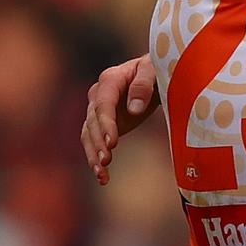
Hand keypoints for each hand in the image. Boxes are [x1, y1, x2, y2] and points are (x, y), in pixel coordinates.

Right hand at [79, 54, 158, 184]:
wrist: (155, 74)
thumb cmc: (157, 68)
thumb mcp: (155, 69)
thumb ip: (144, 85)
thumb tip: (134, 109)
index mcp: (110, 79)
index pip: (103, 104)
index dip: (106, 123)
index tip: (112, 142)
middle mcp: (98, 95)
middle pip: (93, 122)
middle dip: (98, 142)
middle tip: (106, 160)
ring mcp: (98, 111)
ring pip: (89, 135)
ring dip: (93, 155)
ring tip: (101, 173)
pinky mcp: (103, 125)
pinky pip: (94, 143)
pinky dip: (96, 160)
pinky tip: (103, 177)